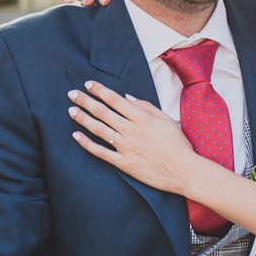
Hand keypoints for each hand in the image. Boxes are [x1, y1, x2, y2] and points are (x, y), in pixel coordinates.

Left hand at [68, 80, 201, 194]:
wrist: (183, 171)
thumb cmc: (177, 144)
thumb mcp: (165, 120)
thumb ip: (146, 107)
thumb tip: (127, 97)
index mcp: (142, 118)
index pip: (115, 100)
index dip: (100, 90)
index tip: (88, 84)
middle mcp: (131, 130)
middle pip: (103, 112)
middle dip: (85, 101)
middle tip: (72, 94)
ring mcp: (126, 147)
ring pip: (99, 130)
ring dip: (83, 119)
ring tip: (71, 111)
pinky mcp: (124, 163)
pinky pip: (101, 152)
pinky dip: (87, 144)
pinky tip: (76, 136)